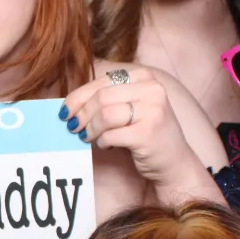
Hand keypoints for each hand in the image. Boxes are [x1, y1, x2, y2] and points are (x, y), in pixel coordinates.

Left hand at [62, 64, 202, 187]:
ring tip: (88, 137)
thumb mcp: (132, 106)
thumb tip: (69, 104)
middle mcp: (152, 89)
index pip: (101, 82)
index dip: (78, 97)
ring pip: (104, 114)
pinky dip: (102, 142)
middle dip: (81, 114)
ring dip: (90, 129)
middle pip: (101, 97)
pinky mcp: (147, 133)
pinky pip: (110, 135)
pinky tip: (107, 146)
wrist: (174, 161)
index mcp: (144, 77)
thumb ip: (107, 98)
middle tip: (73, 128)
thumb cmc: (146, 132)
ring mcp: (152, 110)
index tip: (65, 111)